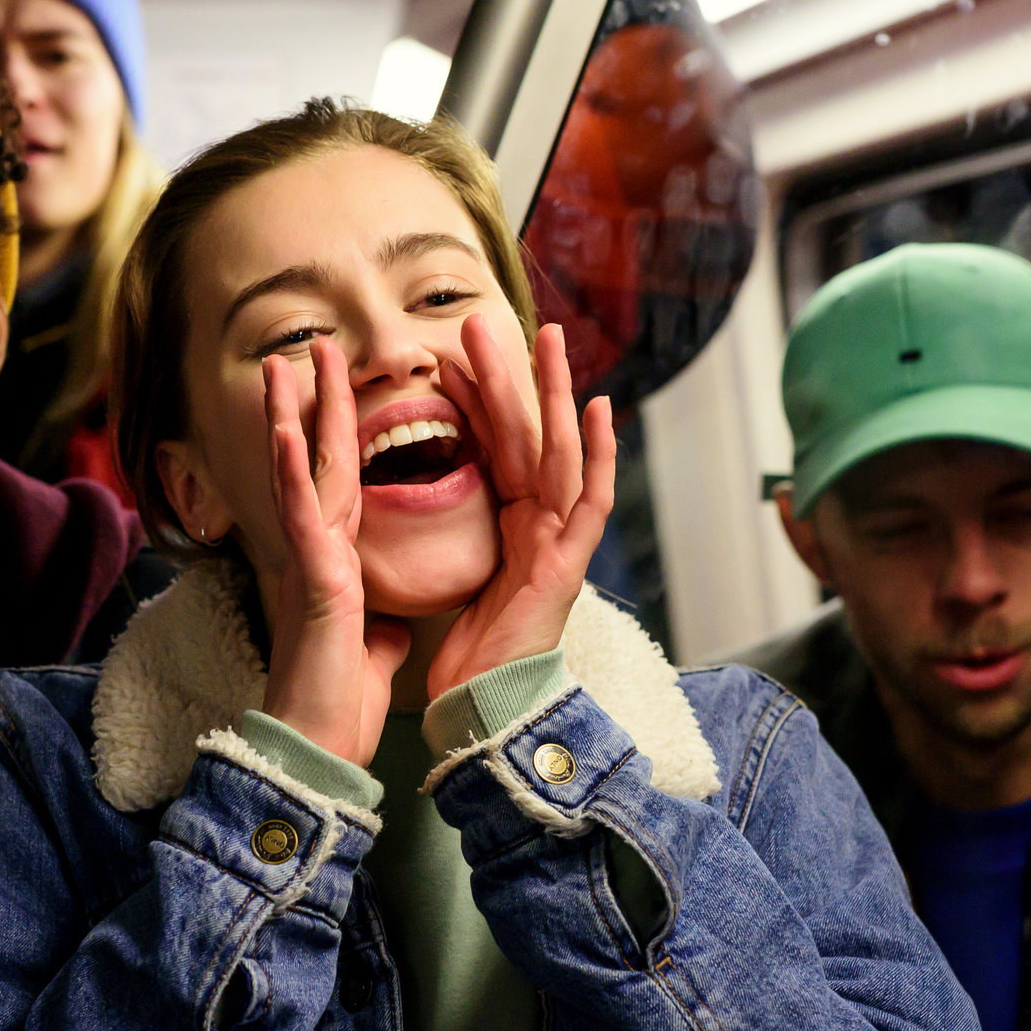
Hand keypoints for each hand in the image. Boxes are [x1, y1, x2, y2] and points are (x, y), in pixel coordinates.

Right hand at [259, 338, 412, 765]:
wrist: (318, 745)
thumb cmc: (336, 703)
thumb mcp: (371, 651)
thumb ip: (380, 624)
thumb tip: (391, 622)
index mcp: (337, 564)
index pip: (344, 484)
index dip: (342, 437)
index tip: (340, 393)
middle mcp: (317, 553)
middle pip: (317, 463)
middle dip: (315, 405)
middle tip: (312, 350)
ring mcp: (309, 562)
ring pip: (301, 474)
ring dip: (291, 416)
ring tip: (286, 366)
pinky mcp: (312, 581)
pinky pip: (300, 515)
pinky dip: (290, 470)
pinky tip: (284, 431)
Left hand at [428, 320, 615, 698]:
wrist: (480, 706)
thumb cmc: (466, 651)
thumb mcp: (456, 572)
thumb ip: (459, 531)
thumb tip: (431, 493)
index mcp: (511, 523)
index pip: (491, 447)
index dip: (471, 402)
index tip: (447, 361)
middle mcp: (541, 525)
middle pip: (527, 435)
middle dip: (509, 377)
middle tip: (484, 323)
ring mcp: (561, 542)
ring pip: (559, 452)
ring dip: (553, 393)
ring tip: (546, 338)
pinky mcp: (569, 566)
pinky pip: (589, 502)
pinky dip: (599, 455)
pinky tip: (597, 410)